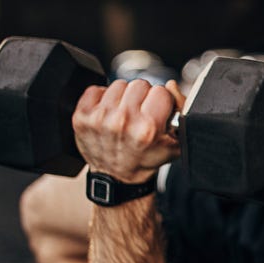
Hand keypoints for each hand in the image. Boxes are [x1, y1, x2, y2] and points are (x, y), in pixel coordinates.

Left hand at [72, 79, 186, 183]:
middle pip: (140, 84)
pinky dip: (102, 99)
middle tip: (140, 115)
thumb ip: (181, 111)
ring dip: (123, 97)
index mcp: (148, 129)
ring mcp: (100, 118)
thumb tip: (171, 85)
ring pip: (119, 85)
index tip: (157, 111)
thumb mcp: (174, 143)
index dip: (161, 101)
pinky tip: (108, 114)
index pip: (161, 91)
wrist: (116, 176)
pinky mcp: (82, 116)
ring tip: (124, 115)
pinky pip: (96, 90)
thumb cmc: (145, 159)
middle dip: (142, 97)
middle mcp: (123, 121)